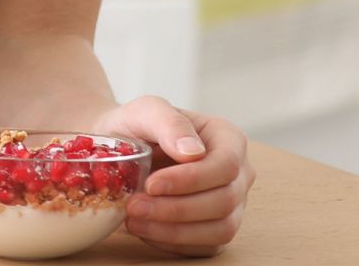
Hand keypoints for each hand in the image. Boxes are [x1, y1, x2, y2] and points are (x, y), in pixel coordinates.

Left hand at [92, 96, 254, 256]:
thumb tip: (194, 152)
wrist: (121, 146)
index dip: (191, 179)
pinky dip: (173, 243)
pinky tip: (144, 229)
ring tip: (134, 220)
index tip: (152, 184)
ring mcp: (231, 205)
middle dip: (176, 209)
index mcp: (228, 139)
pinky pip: (205, 247)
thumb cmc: (139, 125)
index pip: (225, 165)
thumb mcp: (147, 110)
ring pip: (219, 230)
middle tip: (134, 207)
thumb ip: (169, 123)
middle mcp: (238, 174)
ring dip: (174, 231)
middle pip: (224, 201)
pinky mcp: (216, 230)